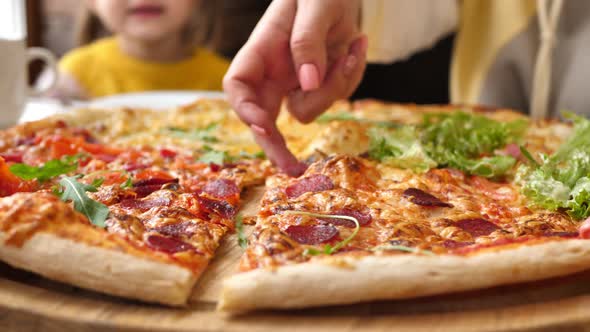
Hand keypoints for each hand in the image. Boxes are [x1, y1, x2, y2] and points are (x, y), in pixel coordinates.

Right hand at [223, 0, 366, 175]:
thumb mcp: (316, 3)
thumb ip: (308, 40)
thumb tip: (308, 82)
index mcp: (262, 49)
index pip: (238, 85)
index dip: (244, 108)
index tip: (263, 125)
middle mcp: (274, 71)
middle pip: (262, 118)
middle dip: (276, 145)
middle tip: (294, 169)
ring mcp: (296, 81)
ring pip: (307, 110)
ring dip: (336, 87)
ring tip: (353, 45)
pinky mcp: (319, 84)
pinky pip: (334, 98)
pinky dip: (350, 77)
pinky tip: (356, 48)